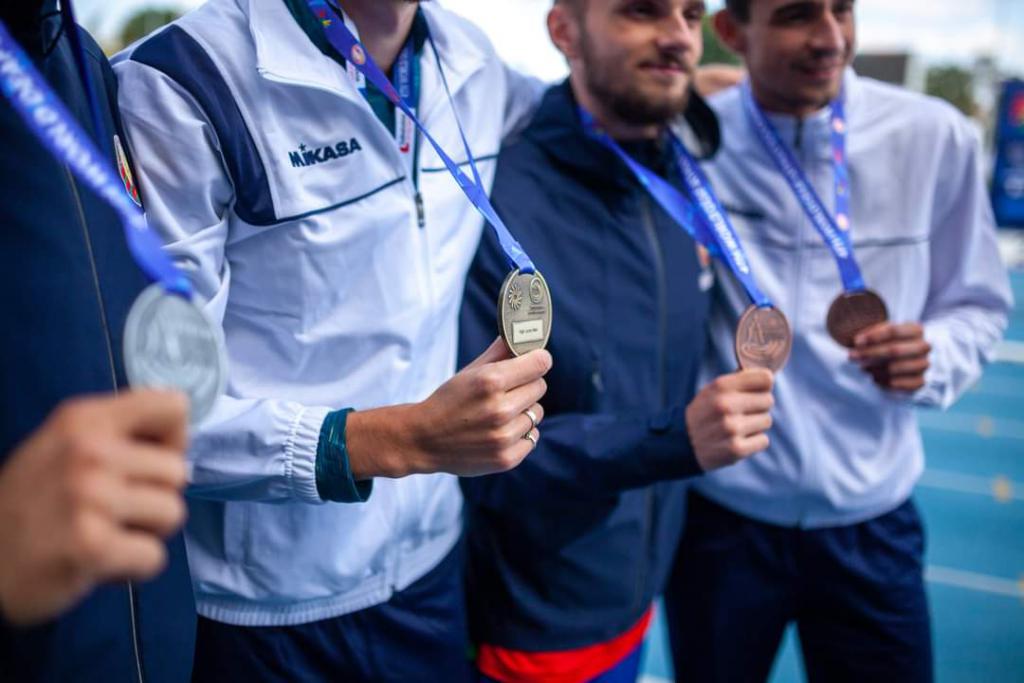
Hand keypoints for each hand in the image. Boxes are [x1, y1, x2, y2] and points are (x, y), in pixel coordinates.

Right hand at [0, 391, 188, 625]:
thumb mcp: (63, 447)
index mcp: (84, 418)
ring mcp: (90, 497)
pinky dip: (134, 568)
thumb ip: (117, 437)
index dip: (173, 440)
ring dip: (146, 533)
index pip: (173, 406)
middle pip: (178, 471)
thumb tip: (178, 447)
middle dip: (155, 497)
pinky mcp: (92, 545)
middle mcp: (88, 451)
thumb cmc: (30, 504)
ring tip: (106, 535)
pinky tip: (99, 563)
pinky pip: (154, 557)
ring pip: (172, 513)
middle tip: (114, 513)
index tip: (148, 462)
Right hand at [347, 338, 552, 477]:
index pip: (540, 363)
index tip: (534, 362)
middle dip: (526, 385)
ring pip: (537, 413)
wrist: (423, 440)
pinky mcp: (506, 458)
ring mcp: (504, 436)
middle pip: (539, 387)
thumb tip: (522, 334)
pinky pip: (533, 437)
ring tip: (499, 415)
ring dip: (523, 412)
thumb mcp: (469, 372)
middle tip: (507, 391)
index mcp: (490, 381)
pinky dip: (521, 434)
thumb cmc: (447, 402)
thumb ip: (498, 353)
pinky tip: (500, 432)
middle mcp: (500, 409)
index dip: (537, 360)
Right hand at [686, 369, 773, 470]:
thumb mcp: (713, 389)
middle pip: (768, 400)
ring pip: (766, 421)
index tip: (757, 391)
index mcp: (721, 386)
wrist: (683, 443)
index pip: (765, 378)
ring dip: (756, 425)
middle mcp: (726, 405)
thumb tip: (769, 377)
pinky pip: (763, 440)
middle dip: (758, 406)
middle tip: (743, 412)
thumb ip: (738, 380)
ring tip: (738, 427)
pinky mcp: (736, 449)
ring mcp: (731, 428)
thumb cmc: (704, 413)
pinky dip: (754, 441)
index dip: (763, 386)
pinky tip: (738, 440)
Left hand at [849, 322, 930, 392]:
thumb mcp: (882, 332)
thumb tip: (858, 342)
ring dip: (874, 369)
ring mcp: (923, 364)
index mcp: (916, 329)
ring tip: (863, 368)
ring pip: (894, 368)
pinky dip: (882, 382)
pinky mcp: (920, 381)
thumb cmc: (889, 342)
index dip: (873, 336)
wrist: (907, 360)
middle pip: (894, 350)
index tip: (856, 341)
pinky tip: (874, 377)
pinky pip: (897, 384)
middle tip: (852, 356)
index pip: (893, 331)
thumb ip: (871, 333)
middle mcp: (923, 346)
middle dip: (870, 353)